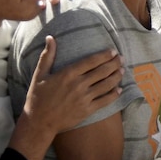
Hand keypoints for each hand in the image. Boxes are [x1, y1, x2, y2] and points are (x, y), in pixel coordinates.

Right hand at [10, 36, 122, 157]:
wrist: (39, 122)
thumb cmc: (38, 97)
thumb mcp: (40, 74)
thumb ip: (47, 56)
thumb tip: (50, 37)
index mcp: (68, 74)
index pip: (91, 61)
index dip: (105, 55)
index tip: (113, 51)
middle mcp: (79, 84)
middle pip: (102, 71)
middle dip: (114, 63)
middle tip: (121, 59)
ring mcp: (84, 98)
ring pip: (106, 85)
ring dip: (116, 76)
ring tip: (122, 71)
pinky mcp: (87, 110)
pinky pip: (105, 101)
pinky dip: (114, 94)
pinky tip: (119, 90)